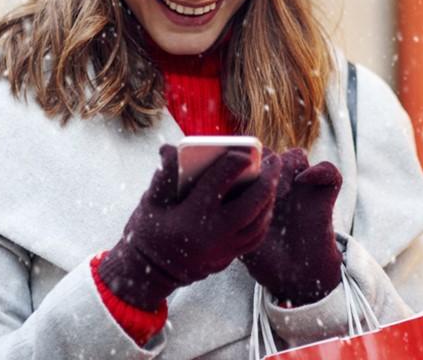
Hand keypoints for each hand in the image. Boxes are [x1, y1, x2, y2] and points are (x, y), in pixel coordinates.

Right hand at [98, 144, 280, 309]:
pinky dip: (264, 219)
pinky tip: (265, 204)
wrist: (149, 273)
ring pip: (259, 222)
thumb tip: (171, 149)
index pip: (220, 181)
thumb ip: (164, 173)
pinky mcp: (228, 259)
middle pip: (251, 203)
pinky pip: (256, 238)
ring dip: (270, 199)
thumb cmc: (149, 231)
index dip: (234, 162)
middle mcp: (212, 234)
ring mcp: (223, 249)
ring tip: (273, 179)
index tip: (244, 151)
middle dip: (267, 179)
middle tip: (274, 161)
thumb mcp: (151, 201)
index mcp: (191, 215)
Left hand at [240, 148, 342, 305]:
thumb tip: (214, 195)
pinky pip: (330, 171)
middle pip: (271, 154)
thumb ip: (230, 216)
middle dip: (263, 163)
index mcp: (257, 189)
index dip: (241, 163)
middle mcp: (280, 183)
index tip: (236, 180)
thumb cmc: (264, 257)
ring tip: (280, 187)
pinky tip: (304, 181)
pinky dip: (320, 170)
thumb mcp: (239, 238)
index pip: (248, 159)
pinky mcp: (324, 196)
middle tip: (258, 182)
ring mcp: (303, 188)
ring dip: (287, 165)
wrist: (295, 276)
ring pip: (297, 155)